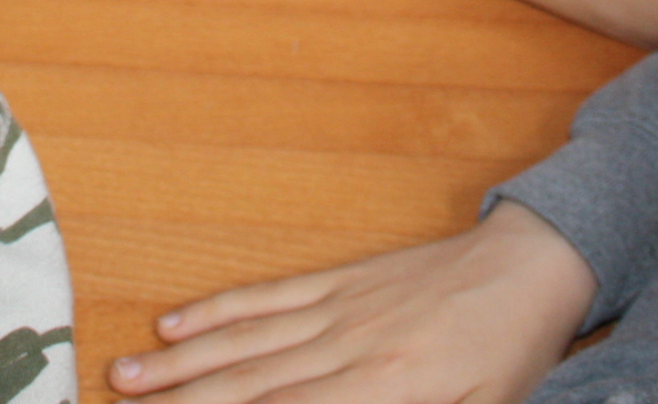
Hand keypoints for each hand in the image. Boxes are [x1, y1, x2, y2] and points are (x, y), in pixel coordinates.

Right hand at [108, 202, 596, 403]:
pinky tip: (175, 321)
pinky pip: (270, 295)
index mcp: (386, 392)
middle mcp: (348, 349)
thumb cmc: (510, 356)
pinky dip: (218, 309)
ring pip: (245, 340)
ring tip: (125, 376)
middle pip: (248, 383)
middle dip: (180, 403)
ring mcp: (339, 307)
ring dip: (181, 362)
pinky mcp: (341, 279)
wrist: (532, 268)